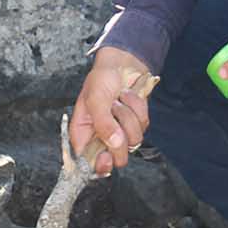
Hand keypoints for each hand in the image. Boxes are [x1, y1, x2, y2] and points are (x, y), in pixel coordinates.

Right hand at [70, 47, 151, 175]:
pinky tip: (128, 97)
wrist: (124, 63)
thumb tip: (113, 143)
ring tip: (119, 100)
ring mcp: (120, 131)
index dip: (97, 165)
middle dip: (120, 137)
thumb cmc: (102, 78)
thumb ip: (103, 123)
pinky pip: (143, 125)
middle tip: (115, 115)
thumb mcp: (95, 99)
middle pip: (115, 156)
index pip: (87, 161)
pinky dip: (138, 108)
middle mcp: (101, 136)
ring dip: (129, 115)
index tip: (106, 158)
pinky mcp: (135, 124)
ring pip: (132, 140)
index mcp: (83, 133)